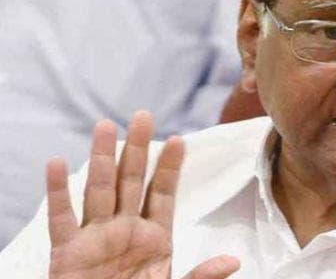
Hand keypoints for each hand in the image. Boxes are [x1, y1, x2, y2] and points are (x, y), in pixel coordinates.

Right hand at [46, 110, 239, 278]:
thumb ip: (201, 276)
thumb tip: (234, 262)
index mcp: (154, 237)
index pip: (163, 193)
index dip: (171, 166)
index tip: (179, 139)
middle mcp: (124, 229)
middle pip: (132, 181)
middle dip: (138, 149)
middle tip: (143, 116)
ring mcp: (95, 237)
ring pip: (99, 189)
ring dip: (102, 158)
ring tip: (105, 126)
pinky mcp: (67, 252)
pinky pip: (61, 219)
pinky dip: (58, 192)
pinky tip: (57, 164)